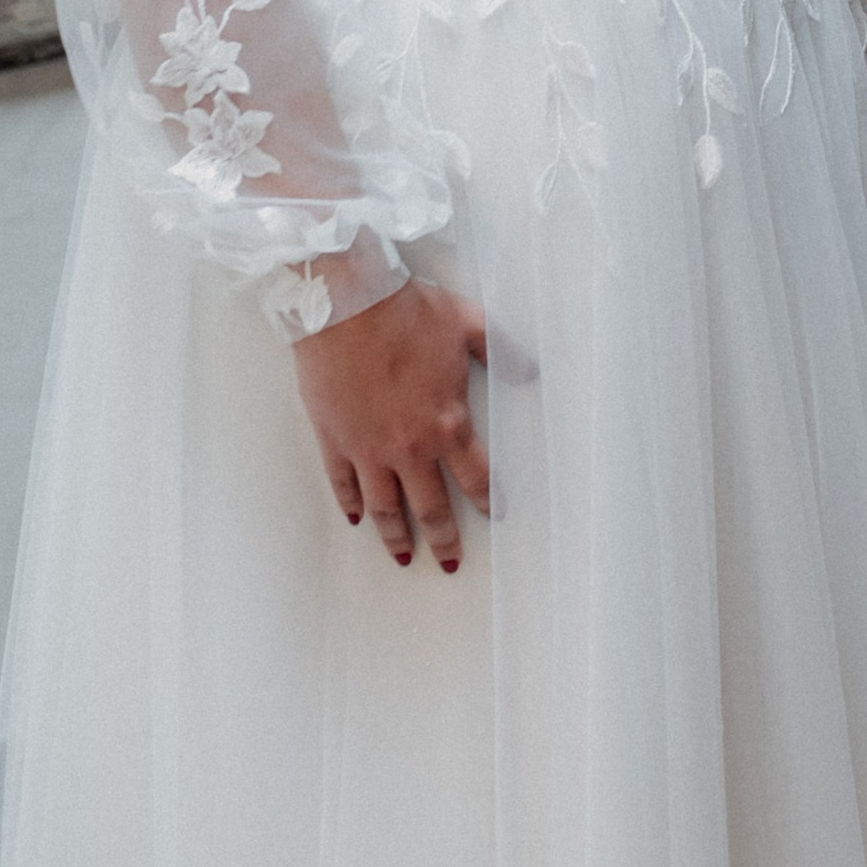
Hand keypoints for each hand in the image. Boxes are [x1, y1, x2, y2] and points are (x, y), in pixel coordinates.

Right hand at [292, 280, 490, 572]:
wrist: (348, 303)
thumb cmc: (406, 311)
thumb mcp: (468, 324)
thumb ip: (501, 350)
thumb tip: (531, 367)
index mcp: (447, 422)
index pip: (475, 476)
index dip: (486, 499)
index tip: (492, 515)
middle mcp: (410, 446)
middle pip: (431, 507)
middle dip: (444, 539)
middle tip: (449, 563)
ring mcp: (369, 449)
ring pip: (386, 508)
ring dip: (396, 537)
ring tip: (403, 557)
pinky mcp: (335, 441)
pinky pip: (344, 484)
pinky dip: (351, 505)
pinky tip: (358, 519)